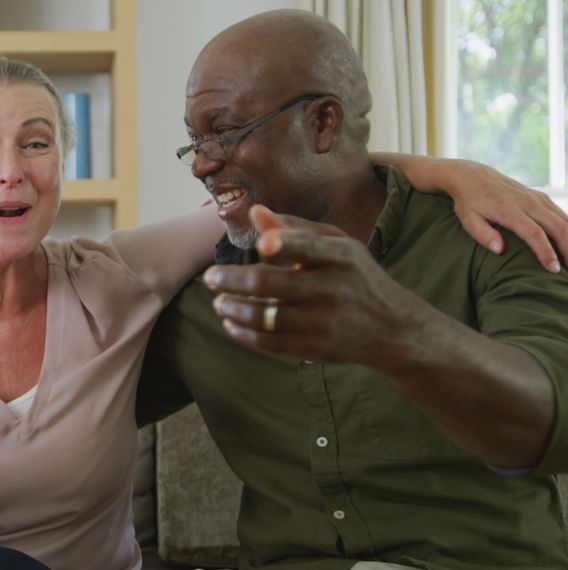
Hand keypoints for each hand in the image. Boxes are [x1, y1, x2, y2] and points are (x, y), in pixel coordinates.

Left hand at [203, 205, 419, 365]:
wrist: (393, 327)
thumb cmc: (355, 275)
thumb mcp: (336, 245)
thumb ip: (294, 228)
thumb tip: (254, 212)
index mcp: (339, 256)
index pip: (307, 247)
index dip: (284, 243)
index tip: (261, 244)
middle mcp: (334, 288)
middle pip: (273, 284)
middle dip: (233, 280)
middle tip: (210, 277)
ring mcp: (326, 322)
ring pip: (267, 317)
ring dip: (234, 309)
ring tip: (219, 302)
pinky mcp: (318, 348)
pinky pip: (271, 343)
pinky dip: (245, 334)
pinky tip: (231, 323)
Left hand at [442, 159, 566, 272]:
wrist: (473, 177)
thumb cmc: (469, 202)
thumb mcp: (468, 218)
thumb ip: (482, 234)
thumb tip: (499, 250)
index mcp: (510, 210)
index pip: (534, 233)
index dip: (546, 252)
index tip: (554, 269)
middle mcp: (528, 203)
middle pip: (557, 226)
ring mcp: (537, 198)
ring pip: (564, 219)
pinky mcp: (541, 197)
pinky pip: (561, 213)